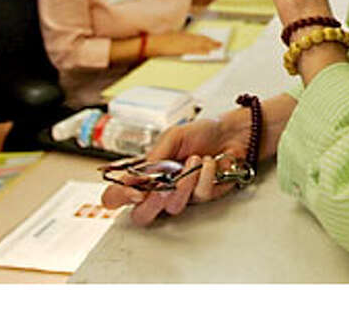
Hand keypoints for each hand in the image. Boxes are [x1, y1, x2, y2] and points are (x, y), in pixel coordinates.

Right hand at [101, 116, 249, 225]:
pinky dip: (204, 176)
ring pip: (173, 207)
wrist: (231, 132)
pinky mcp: (201, 198)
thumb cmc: (200, 133)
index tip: (133, 191)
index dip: (118, 198)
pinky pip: (198, 196)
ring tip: (193, 161)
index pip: (117, 195)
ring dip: (184, 182)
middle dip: (151, 204)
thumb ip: (153, 159)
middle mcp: (159, 189)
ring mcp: (180, 196)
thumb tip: (135, 177)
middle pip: (142, 216)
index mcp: (145, 174)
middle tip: (161, 188)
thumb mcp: (172, 137)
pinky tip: (208, 163)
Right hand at [148, 31, 222, 57]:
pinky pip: (193, 50)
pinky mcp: (179, 49)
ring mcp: (182, 43)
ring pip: (199, 44)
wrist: (147, 41)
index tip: (212, 40)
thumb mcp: (168, 37)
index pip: (196, 36)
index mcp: (180, 34)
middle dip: (210, 42)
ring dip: (209, 46)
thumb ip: (176, 40)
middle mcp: (183, 37)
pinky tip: (207, 53)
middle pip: (200, 40)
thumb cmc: (155, 39)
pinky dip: (201, 51)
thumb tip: (180, 44)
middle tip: (220, 44)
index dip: (205, 39)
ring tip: (217, 48)